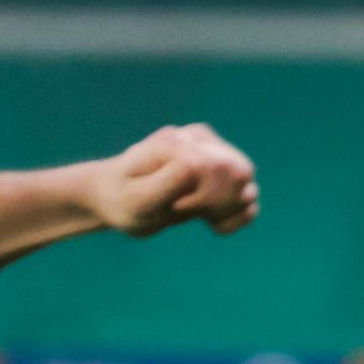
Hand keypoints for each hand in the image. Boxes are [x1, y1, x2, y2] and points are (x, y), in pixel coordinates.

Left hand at [89, 125, 258, 238]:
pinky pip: (249, 197)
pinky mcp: (221, 172)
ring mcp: (213, 153)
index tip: (176, 206)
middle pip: (242, 173)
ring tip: (201, 219)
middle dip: (221, 204)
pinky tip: (213, 223)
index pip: (218, 166)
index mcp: (178, 141)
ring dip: (229, 213)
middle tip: (189, 212)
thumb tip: (205, 163)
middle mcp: (199, 140)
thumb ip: (172, 179)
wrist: (114, 198)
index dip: (205, 197)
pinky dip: (237, 217)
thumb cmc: (121, 200)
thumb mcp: (138, 197)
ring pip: (249, 187)